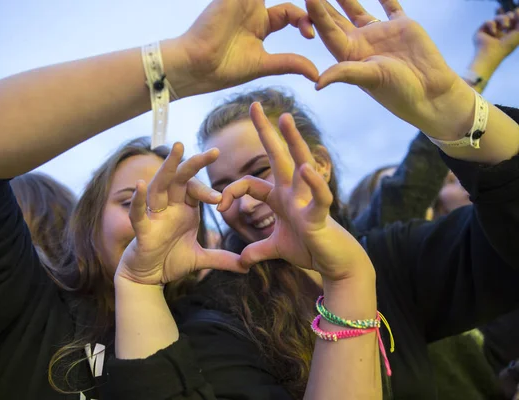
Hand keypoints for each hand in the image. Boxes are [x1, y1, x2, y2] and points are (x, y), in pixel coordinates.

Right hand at [115, 143, 245, 285]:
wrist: (148, 277)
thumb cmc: (170, 260)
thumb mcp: (201, 259)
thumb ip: (222, 259)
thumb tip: (247, 266)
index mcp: (183, 208)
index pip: (196, 189)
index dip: (208, 191)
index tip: (221, 200)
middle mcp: (169, 206)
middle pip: (180, 178)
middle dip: (195, 164)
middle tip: (215, 151)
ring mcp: (154, 216)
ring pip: (159, 186)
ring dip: (168, 167)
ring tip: (178, 147)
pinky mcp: (142, 230)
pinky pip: (139, 213)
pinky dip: (139, 200)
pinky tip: (140, 185)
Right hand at [176, 0, 318, 93]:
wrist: (197, 65)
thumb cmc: (224, 69)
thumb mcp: (264, 64)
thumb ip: (290, 64)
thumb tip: (316, 75)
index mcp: (260, 25)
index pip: (292, 14)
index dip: (306, 22)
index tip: (311, 35)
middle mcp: (252, 9)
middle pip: (285, 0)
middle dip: (307, 1)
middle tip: (323, 2)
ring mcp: (242, 0)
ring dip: (292, 0)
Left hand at [219, 103, 371, 281]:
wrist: (335, 264)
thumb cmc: (309, 249)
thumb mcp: (276, 248)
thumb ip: (258, 249)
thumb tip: (242, 261)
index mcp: (280, 197)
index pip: (250, 183)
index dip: (231, 192)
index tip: (220, 207)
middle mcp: (292, 192)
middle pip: (278, 156)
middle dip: (267, 131)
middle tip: (255, 104)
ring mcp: (306, 200)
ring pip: (300, 164)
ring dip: (293, 141)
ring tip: (285, 118)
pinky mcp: (320, 215)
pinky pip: (319, 197)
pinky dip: (314, 184)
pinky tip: (306, 169)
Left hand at [306, 0, 473, 140]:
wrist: (429, 92)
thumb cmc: (398, 91)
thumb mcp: (370, 79)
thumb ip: (345, 73)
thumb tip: (317, 84)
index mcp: (349, 55)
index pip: (328, 30)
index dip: (317, 14)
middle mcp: (360, 43)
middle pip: (336, 19)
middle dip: (323, 4)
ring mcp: (379, 33)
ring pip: (357, 9)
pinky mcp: (400, 27)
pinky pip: (389, 6)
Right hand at [471, 9, 518, 73]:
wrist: (492, 53)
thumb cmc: (506, 46)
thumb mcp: (518, 32)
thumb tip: (517, 10)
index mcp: (508, 35)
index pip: (512, 22)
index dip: (515, 18)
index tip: (516, 20)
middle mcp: (499, 33)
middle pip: (505, 17)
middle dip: (509, 17)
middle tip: (510, 23)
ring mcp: (489, 32)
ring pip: (497, 18)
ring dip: (502, 19)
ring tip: (504, 26)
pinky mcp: (481, 31)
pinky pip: (488, 21)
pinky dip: (492, 25)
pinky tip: (493, 33)